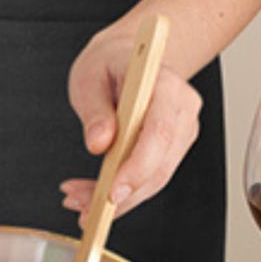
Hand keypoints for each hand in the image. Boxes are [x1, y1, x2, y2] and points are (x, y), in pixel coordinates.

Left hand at [62, 32, 201, 221]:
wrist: (129, 57)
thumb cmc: (110, 62)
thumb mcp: (90, 76)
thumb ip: (95, 110)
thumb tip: (99, 143)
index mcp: (165, 83)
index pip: (160, 132)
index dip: (138, 166)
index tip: (111, 193)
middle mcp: (182, 107)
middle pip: (160, 163)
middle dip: (120, 193)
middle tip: (79, 204)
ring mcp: (182, 128)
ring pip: (156, 178)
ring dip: (118, 198)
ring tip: (79, 199)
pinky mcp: (174, 146)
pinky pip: (152, 177)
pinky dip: (123, 191)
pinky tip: (94, 194)